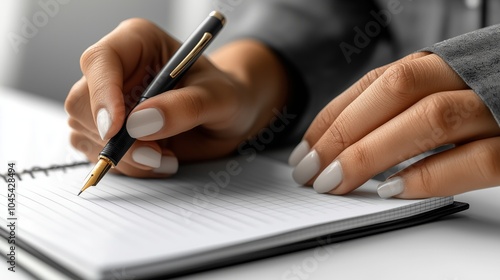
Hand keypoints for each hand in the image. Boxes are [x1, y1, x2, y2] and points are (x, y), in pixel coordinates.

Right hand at [65, 18, 286, 177]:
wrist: (229, 119)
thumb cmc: (227, 96)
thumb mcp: (219, 98)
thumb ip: (185, 107)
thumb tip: (140, 123)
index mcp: (138, 42)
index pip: (101, 61)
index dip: (102, 95)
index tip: (116, 129)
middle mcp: (117, 70)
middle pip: (82, 101)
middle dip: (115, 137)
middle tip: (156, 154)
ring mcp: (108, 101)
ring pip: (85, 132)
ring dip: (125, 157)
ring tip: (166, 157)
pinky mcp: (109, 130)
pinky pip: (97, 153)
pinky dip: (127, 166)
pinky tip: (158, 160)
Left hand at [288, 52, 499, 197]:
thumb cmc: (491, 95)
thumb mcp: (447, 87)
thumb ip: (407, 104)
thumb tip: (345, 138)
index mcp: (450, 59)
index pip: (379, 81)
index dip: (336, 114)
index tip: (306, 148)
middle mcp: (475, 71)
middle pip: (397, 91)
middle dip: (345, 133)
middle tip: (310, 171)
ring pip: (431, 120)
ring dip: (375, 153)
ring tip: (337, 182)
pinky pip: (480, 160)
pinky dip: (431, 175)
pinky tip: (393, 189)